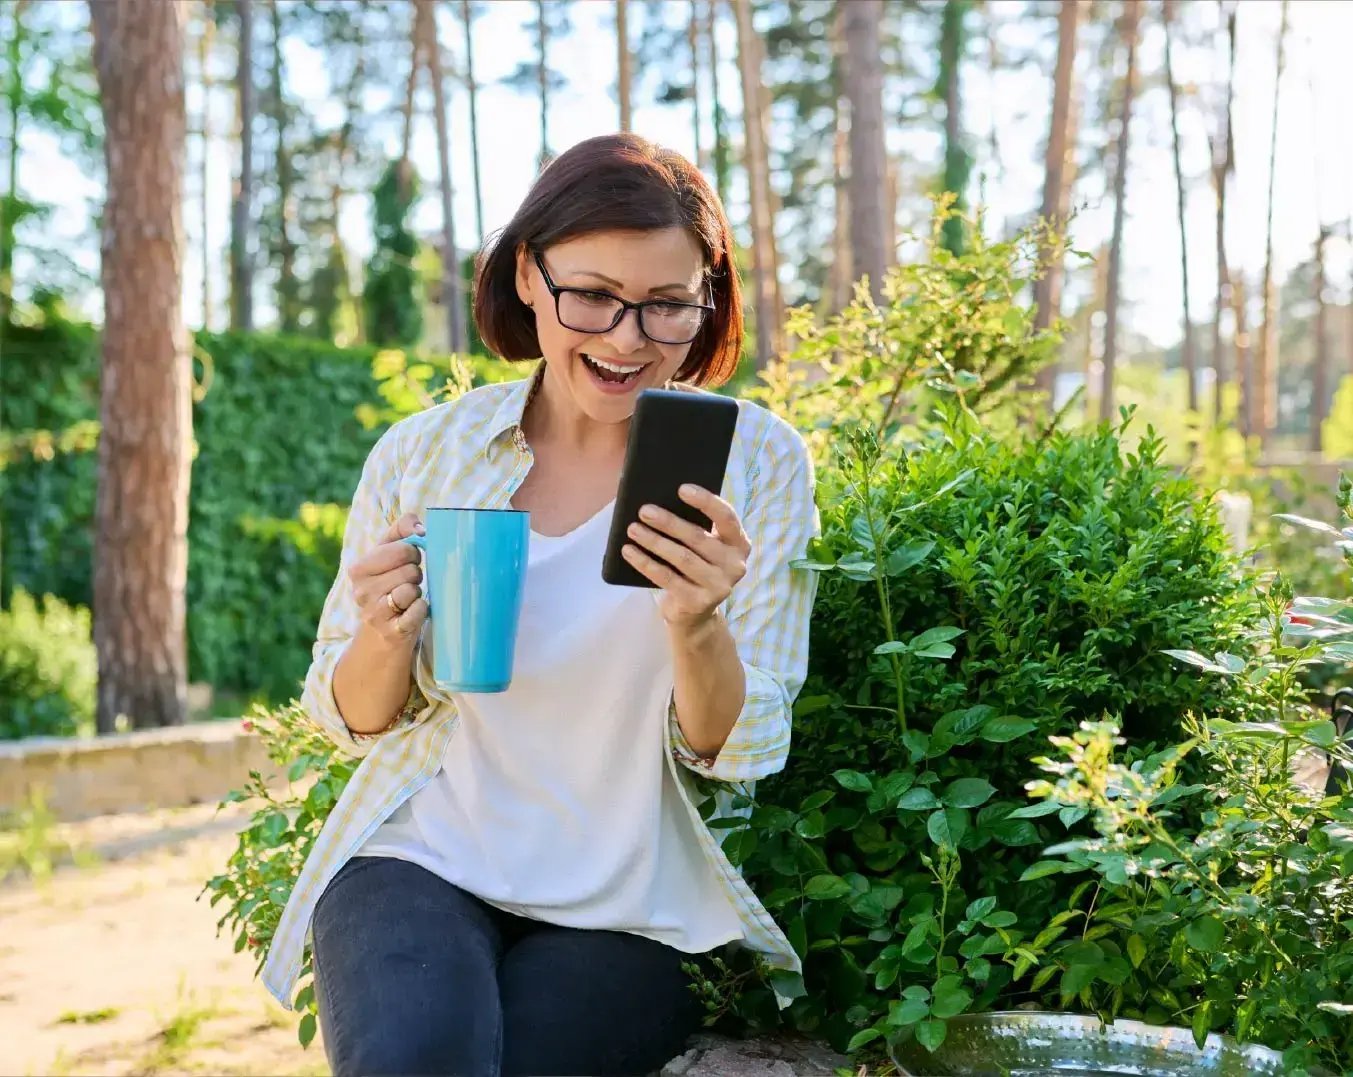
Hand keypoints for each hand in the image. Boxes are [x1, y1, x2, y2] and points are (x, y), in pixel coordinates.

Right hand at [348, 513, 428, 645]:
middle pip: (410, 570)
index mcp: (359, 569)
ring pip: (412, 590)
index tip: (408, 561)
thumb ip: (403, 528)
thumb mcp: (388, 551)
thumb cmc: (389, 583)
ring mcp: (375, 613)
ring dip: (417, 593)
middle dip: (415, 574)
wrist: (382, 631)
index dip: (413, 553)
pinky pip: (418, 610)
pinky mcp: (391, 631)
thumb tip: (420, 529)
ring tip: (407, 598)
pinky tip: (411, 612)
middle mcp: (362, 591)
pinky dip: (421, 609)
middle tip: (408, 582)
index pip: (402, 549)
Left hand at [622, 485, 751, 629]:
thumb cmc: (695, 567)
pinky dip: (645, 563)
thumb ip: (697, 527)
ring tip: (633, 529)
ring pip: (682, 558)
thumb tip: (661, 500)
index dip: (705, 501)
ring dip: (654, 541)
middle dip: (669, 522)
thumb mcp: (704, 548)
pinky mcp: (698, 602)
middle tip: (644, 510)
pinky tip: (629, 551)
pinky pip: (667, 578)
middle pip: (698, 538)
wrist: (694, 613)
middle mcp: (735, 565)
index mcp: (739, 543)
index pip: (726, 517)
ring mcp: (719, 586)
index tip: (681, 489)